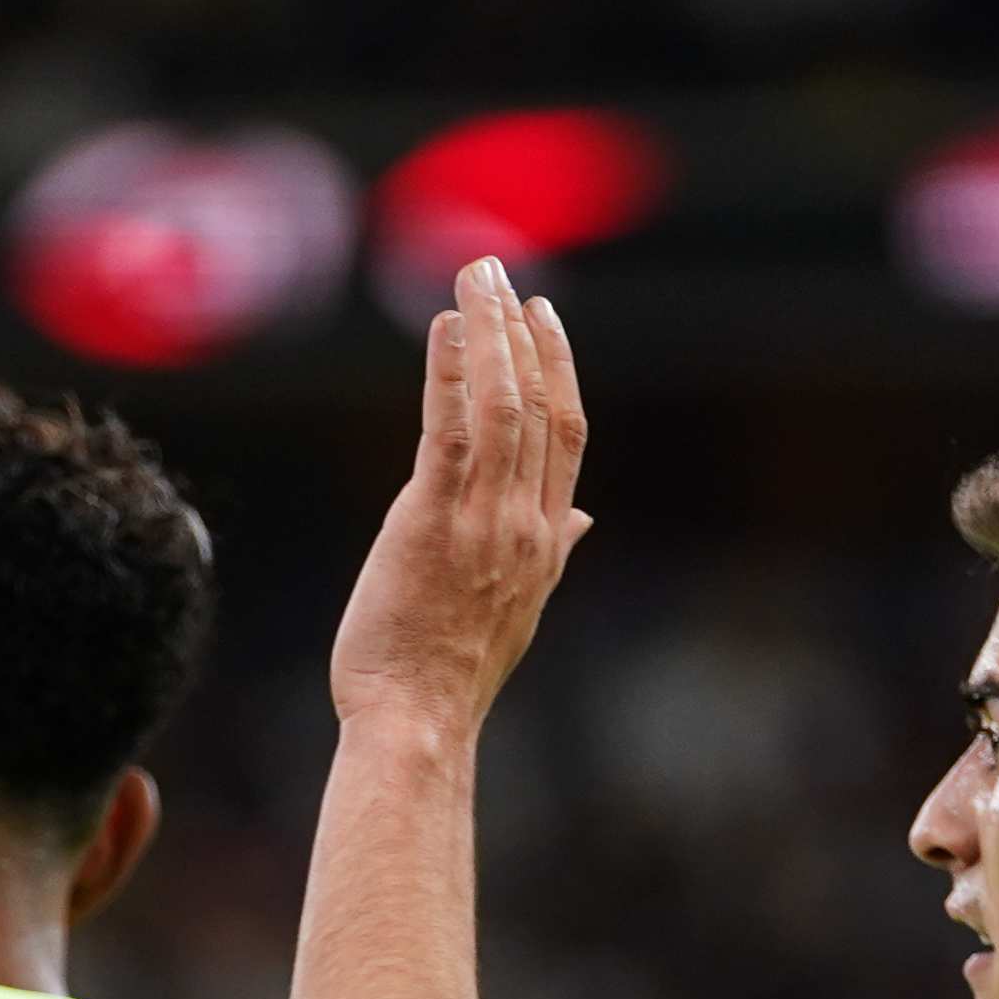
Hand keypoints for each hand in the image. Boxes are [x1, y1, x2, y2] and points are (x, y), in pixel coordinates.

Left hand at [335, 258, 591, 734]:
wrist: (418, 724)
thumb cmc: (451, 675)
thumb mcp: (520, 610)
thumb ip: (551, 551)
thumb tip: (580, 521)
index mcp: (547, 541)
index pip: (567, 434)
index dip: (557, 367)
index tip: (540, 318)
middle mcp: (525, 523)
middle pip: (538, 404)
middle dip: (518, 331)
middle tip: (498, 275)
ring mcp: (484, 522)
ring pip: (501, 405)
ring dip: (487, 333)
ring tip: (473, 279)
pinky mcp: (433, 522)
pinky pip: (450, 431)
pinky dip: (449, 373)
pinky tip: (443, 329)